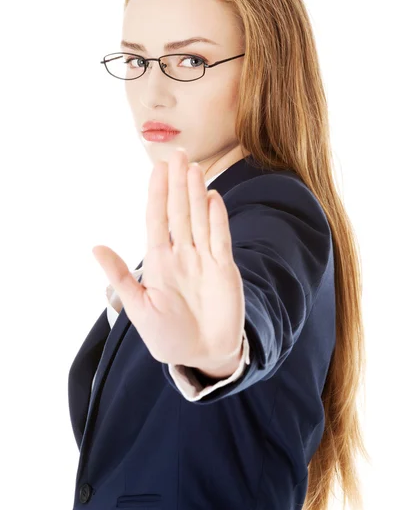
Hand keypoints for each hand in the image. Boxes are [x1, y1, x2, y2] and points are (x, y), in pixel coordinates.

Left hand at [92, 148, 245, 368]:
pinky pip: (220, 239)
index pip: (156, 219)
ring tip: (194, 169)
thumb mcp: (138, 308)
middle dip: (177, 184)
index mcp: (159, 261)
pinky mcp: (224, 268)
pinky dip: (217, 219)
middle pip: (179, 212)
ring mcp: (204, 259)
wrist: (202, 354)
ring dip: (196, 194)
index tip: (157, 168)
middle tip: (178, 154)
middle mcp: (182, 254)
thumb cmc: (167, 336)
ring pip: (199, 219)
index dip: (157, 193)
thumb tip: (96, 247)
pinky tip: (213, 198)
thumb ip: (120, 277)